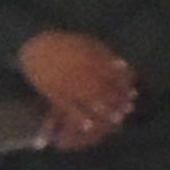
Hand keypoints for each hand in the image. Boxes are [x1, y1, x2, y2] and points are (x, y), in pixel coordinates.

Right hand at [19, 31, 136, 147]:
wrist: (36, 48)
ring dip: (106, 111)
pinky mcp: (56, 95)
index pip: (115, 76)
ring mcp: (70, 86)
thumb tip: (123, 64)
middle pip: (106, 90)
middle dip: (119, 100)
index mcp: (93, 60)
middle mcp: (84, 74)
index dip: (125, 86)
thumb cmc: (63, 44)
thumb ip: (104, 54)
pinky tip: (89, 126)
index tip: (133, 94)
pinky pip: (69, 109)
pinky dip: (80, 118)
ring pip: (91, 101)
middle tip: (129, 109)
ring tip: (118, 119)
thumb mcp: (87, 43)